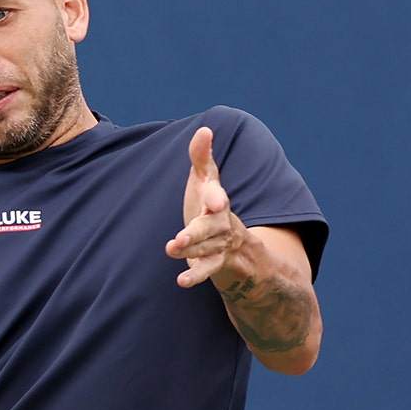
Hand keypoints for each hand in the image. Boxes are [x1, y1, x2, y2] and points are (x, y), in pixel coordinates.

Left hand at [165, 127, 246, 287]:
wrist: (240, 247)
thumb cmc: (212, 206)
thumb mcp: (206, 181)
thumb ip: (202, 157)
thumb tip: (204, 129)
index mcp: (217, 202)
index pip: (218, 197)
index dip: (216, 198)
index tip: (217, 201)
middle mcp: (221, 224)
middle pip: (211, 227)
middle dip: (197, 232)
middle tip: (179, 237)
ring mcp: (219, 245)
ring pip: (206, 249)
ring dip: (190, 250)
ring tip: (171, 249)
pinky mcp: (214, 264)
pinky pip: (207, 271)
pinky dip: (195, 276)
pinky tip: (181, 280)